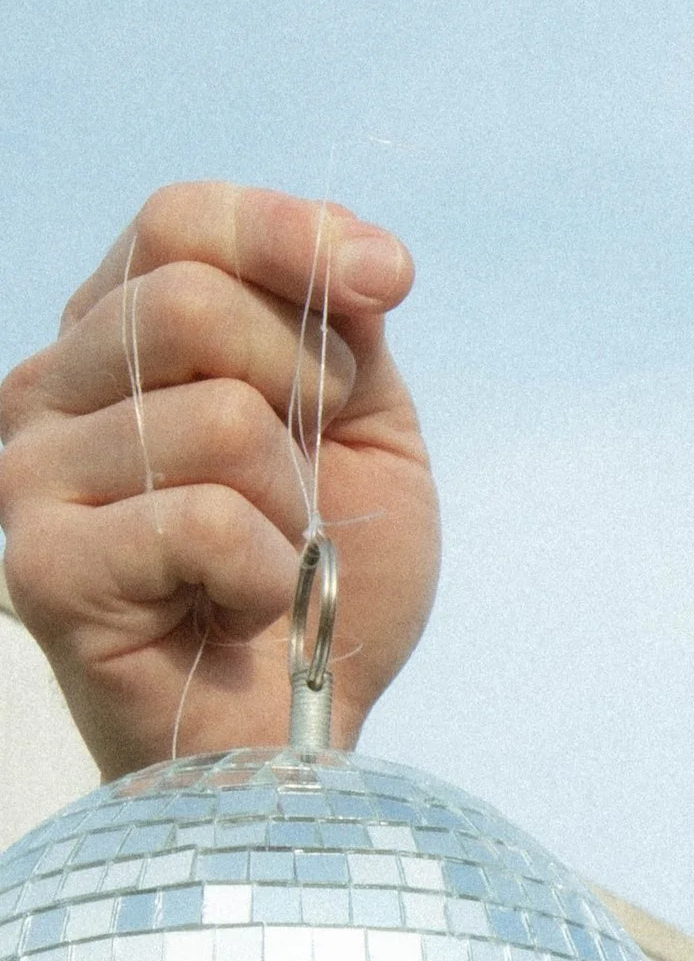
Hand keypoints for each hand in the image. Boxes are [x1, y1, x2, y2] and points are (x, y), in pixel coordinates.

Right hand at [0, 183, 440, 774]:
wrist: (302, 741)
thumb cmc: (324, 593)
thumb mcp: (365, 440)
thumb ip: (347, 334)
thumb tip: (364, 250)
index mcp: (120, 341)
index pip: (180, 220)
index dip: (291, 235)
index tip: (391, 282)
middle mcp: (52, 391)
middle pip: (193, 302)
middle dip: (308, 393)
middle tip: (312, 488)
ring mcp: (32, 476)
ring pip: (218, 419)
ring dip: (292, 511)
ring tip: (270, 567)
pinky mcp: (44, 566)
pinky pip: (205, 521)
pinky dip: (266, 579)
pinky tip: (239, 613)